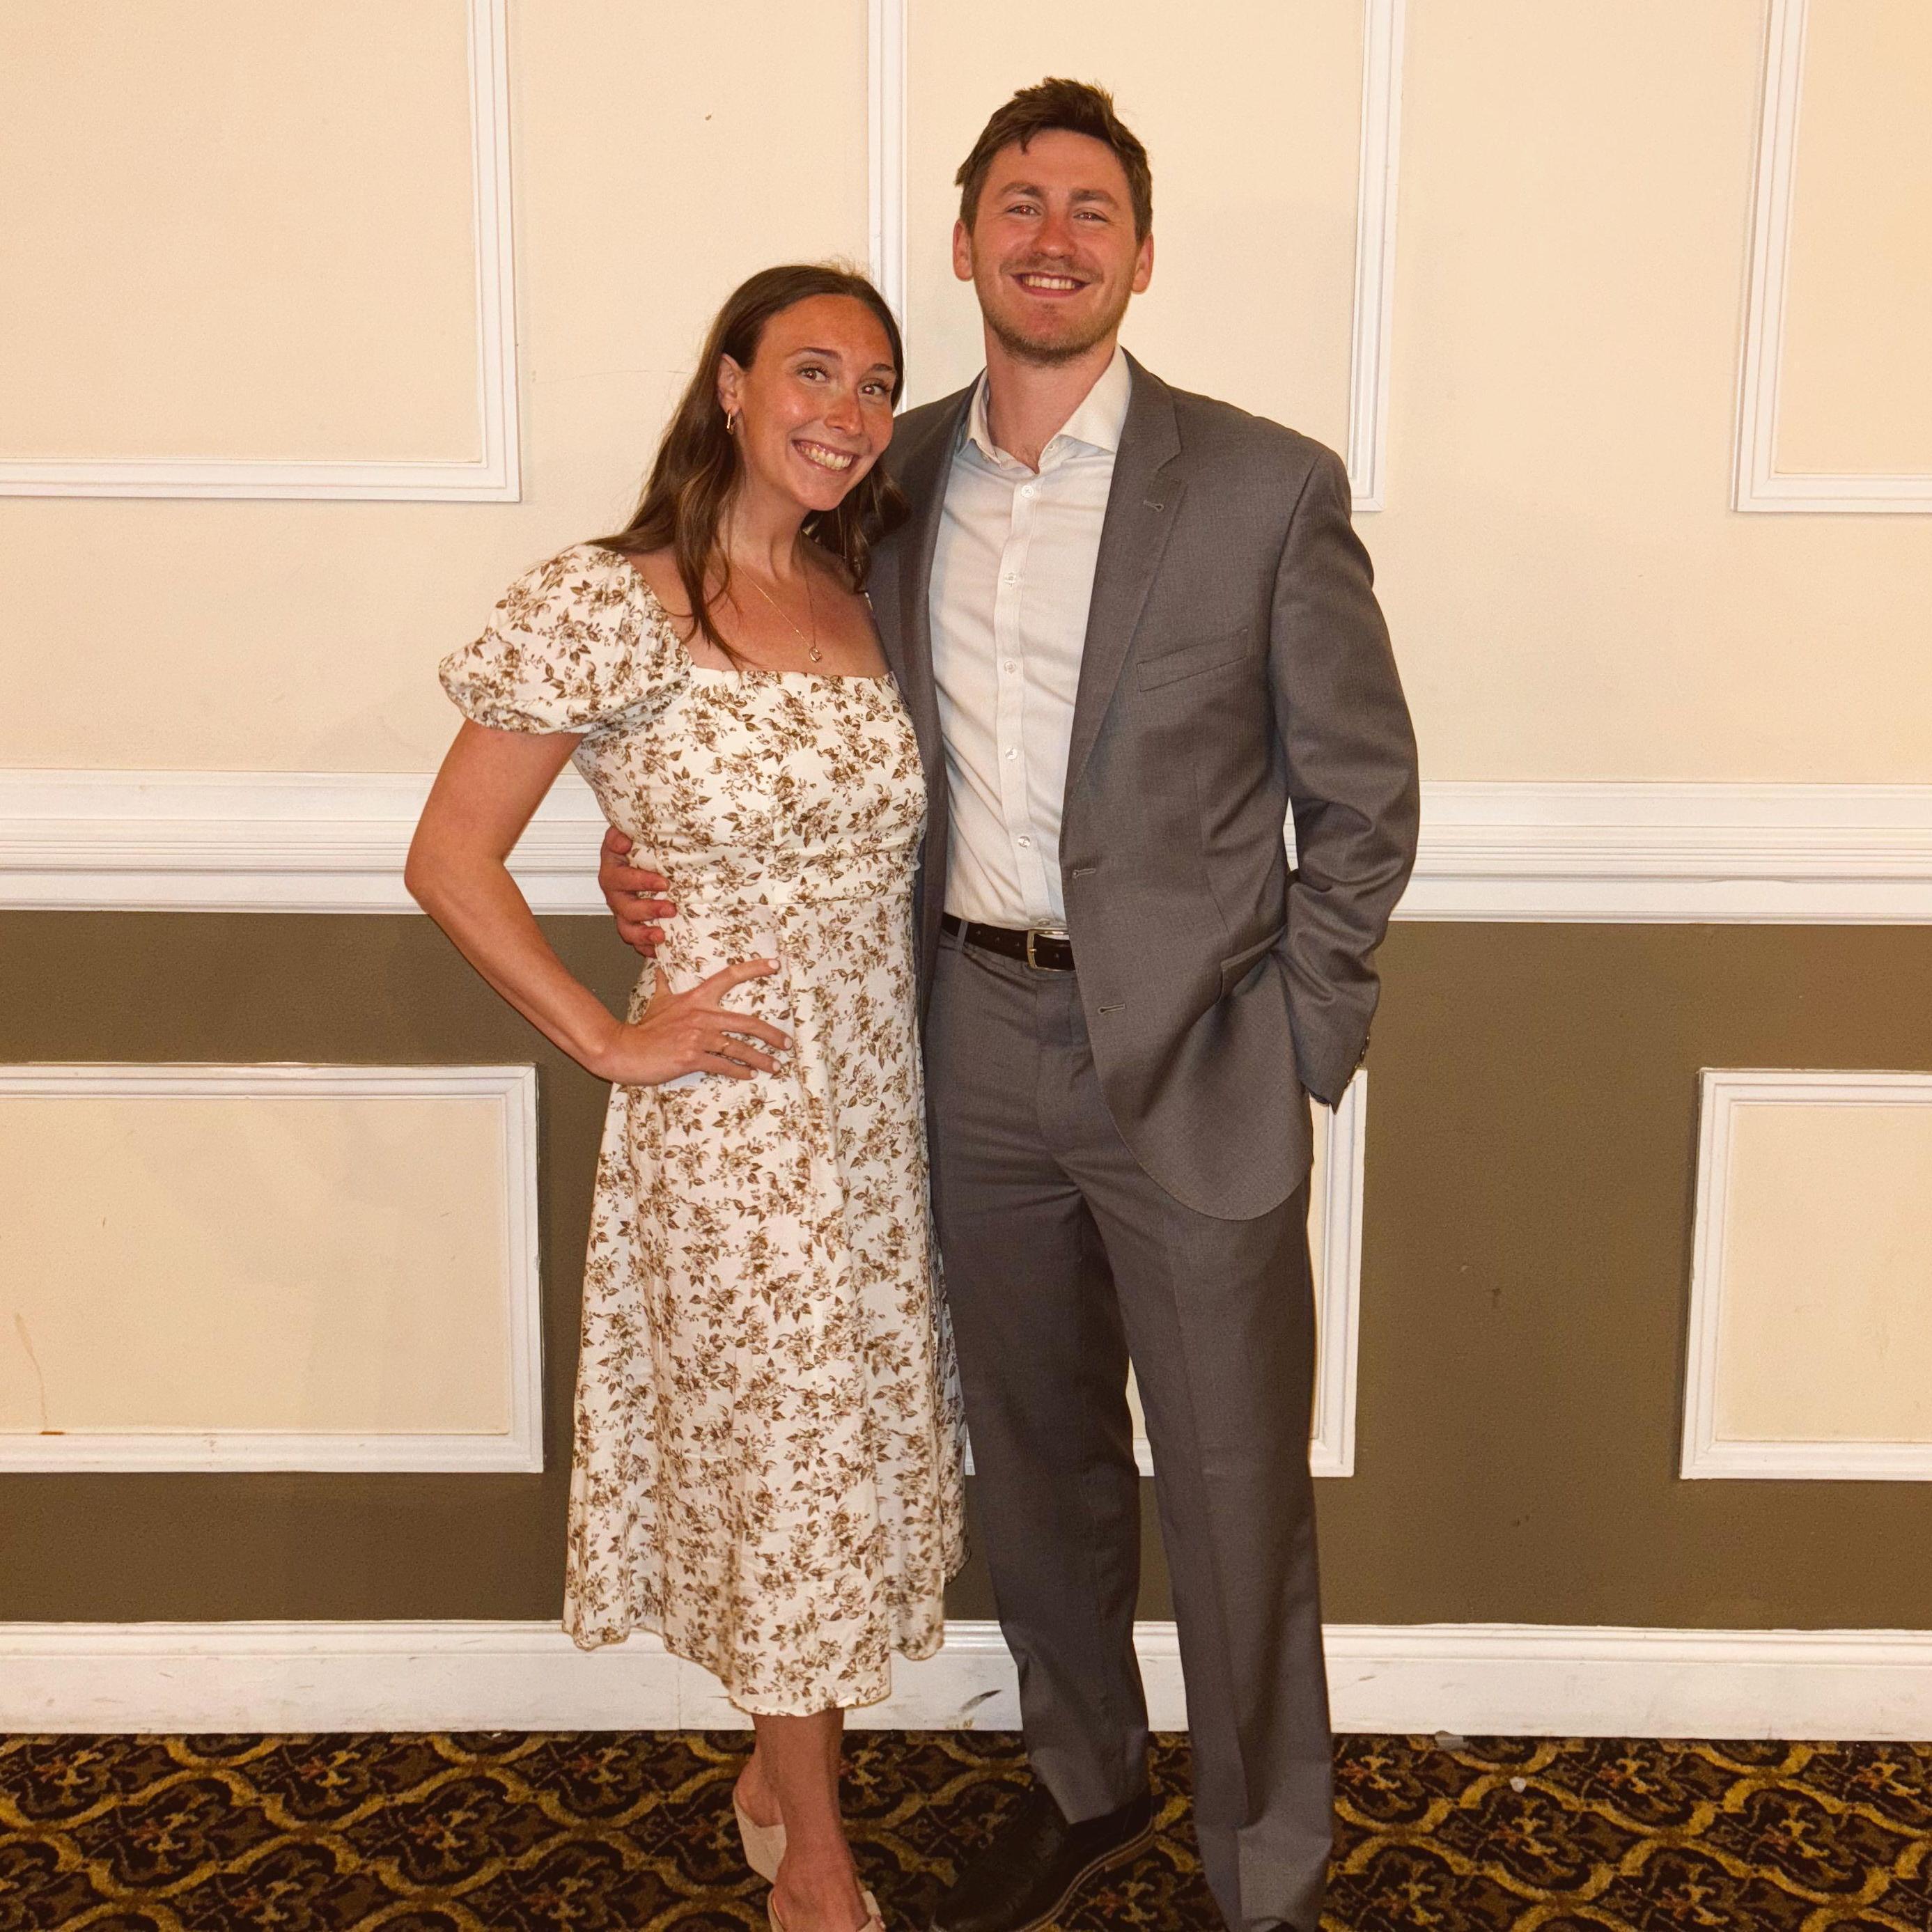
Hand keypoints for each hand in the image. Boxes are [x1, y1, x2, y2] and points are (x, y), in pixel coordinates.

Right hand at [593, 958, 789, 1085]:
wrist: (625, 1050)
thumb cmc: (644, 1028)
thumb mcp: (657, 1001)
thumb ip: (664, 984)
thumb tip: (660, 968)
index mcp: (696, 998)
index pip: (729, 976)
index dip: (754, 968)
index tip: (775, 965)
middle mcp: (701, 1015)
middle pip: (747, 1022)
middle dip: (771, 1034)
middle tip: (787, 1042)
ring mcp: (698, 1037)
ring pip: (739, 1047)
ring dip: (761, 1059)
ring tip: (775, 1065)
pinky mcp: (692, 1058)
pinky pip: (723, 1065)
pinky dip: (739, 1071)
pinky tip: (749, 1075)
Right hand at [600, 824, 674, 956]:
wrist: (636, 853)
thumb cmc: (637, 844)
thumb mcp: (632, 832)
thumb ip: (624, 833)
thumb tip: (623, 840)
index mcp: (613, 868)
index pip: (620, 876)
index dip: (639, 881)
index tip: (663, 883)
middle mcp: (615, 891)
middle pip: (624, 905)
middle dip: (647, 909)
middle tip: (670, 908)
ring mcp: (622, 909)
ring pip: (626, 927)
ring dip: (644, 933)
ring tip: (661, 935)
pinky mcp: (631, 923)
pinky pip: (634, 940)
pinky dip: (645, 947)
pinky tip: (658, 950)